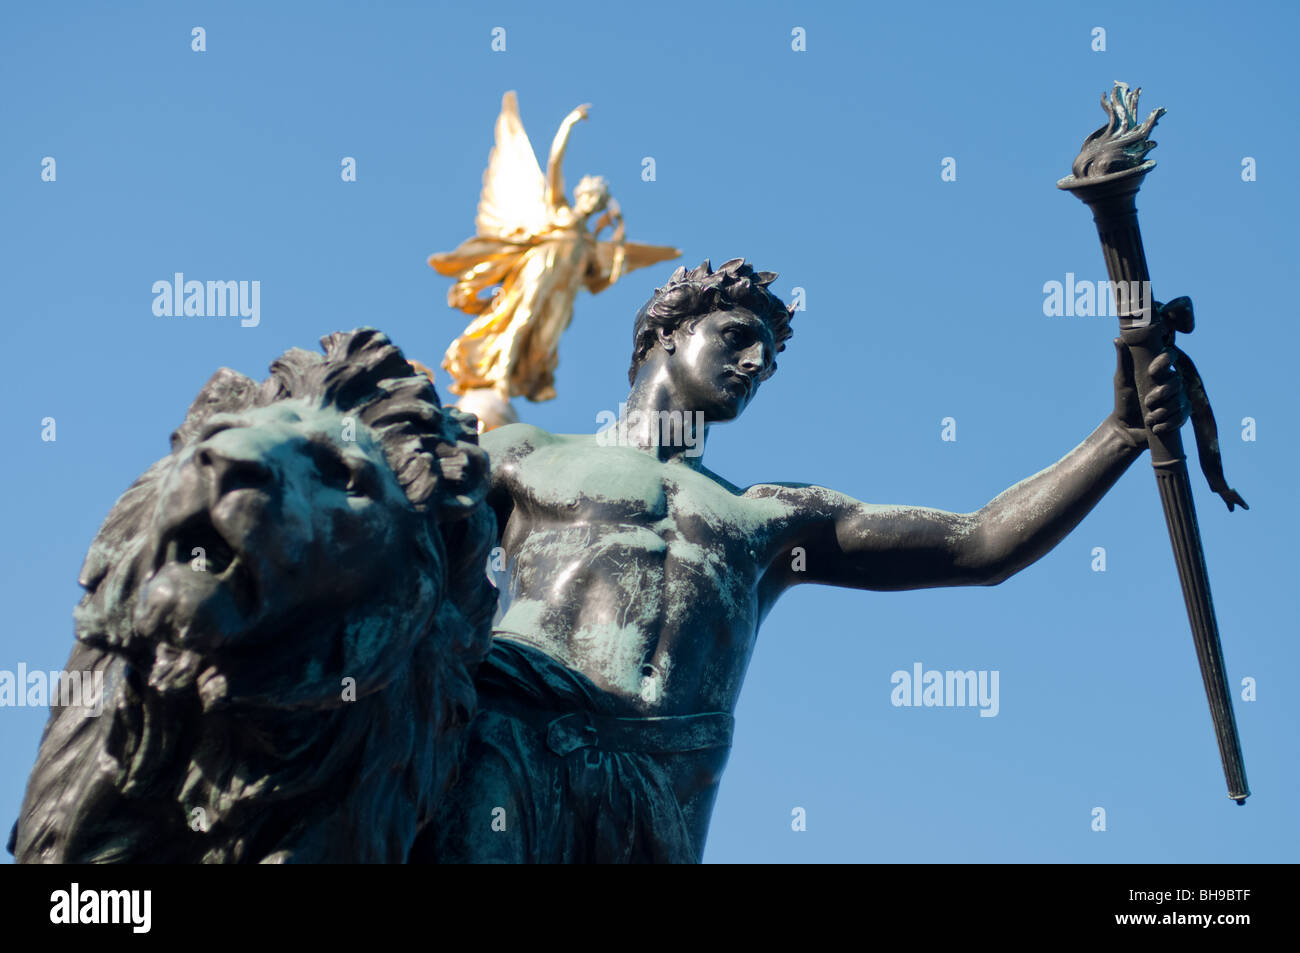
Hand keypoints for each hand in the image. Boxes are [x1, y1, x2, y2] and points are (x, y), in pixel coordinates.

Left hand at [1111, 301, 1191, 446]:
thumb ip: (1123, 361)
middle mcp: (1171, 382)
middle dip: (1163, 393)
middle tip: (1147, 402)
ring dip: (1164, 411)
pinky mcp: (1181, 414)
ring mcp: (1178, 398)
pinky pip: (1183, 415)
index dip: (1165, 361)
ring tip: (1149, 418)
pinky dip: (1169, 422)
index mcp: (1158, 370)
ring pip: (1180, 400)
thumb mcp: (1122, 380)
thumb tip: (1118, 339)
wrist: (1126, 427)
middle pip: (1177, 381)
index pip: (1170, 356)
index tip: (1152, 372)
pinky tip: (1156, 427)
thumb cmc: (1124, 400)